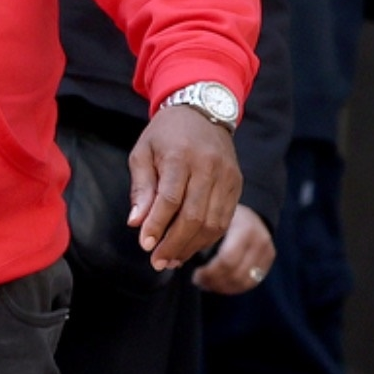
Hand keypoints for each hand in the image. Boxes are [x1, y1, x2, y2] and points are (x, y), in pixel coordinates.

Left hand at [128, 103, 243, 270]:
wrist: (202, 110)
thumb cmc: (165, 134)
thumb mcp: (142, 153)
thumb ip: (141, 188)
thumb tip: (136, 223)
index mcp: (181, 156)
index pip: (170, 199)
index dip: (157, 225)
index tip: (145, 245)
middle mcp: (209, 167)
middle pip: (194, 215)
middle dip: (174, 243)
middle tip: (157, 262)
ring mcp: (227, 176)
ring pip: (213, 222)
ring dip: (191, 246)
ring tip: (171, 259)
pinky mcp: (237, 184)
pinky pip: (224, 219)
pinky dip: (207, 237)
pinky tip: (189, 246)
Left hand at [192, 204, 275, 294]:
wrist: (250, 212)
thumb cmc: (222, 214)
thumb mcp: (210, 217)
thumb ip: (196, 235)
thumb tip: (173, 256)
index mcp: (244, 229)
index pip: (227, 260)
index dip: (209, 272)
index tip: (195, 273)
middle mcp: (259, 241)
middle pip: (236, 273)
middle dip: (213, 281)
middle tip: (197, 280)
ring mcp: (267, 251)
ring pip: (244, 281)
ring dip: (222, 286)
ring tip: (205, 283)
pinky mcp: (269, 260)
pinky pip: (251, 281)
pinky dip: (233, 287)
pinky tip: (218, 284)